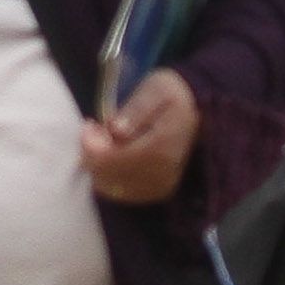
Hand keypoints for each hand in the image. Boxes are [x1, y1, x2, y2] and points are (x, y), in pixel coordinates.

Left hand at [80, 67, 200, 205]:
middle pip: (111, 177)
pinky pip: (123, 193)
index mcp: (162, 147)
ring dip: (99, 165)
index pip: (115, 160)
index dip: (92, 146)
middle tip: (94, 129)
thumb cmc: (170, 94)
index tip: (90, 124)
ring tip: (102, 138)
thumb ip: (135, 110)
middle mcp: (163, 173)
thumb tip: (116, 130)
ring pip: (113, 188)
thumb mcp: (154, 91)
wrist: (194, 107)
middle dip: (93, 155)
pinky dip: (109, 175)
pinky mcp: (158, 191)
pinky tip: (111, 153)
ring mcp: (161, 186)